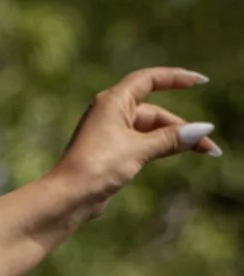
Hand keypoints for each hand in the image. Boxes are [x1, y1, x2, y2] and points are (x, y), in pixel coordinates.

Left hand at [49, 65, 219, 226]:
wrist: (68, 197)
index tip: (200, 82)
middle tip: (207, 145)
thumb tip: (203, 129)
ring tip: (202, 151)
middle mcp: (110, 112)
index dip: (176, 78)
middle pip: (154, 112)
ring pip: (150, 129)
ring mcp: (110, 132)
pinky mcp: (111, 151)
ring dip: (174, 139)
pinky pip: (142, 142)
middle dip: (182, 126)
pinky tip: (178, 153)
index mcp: (113, 101)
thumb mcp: (139, 149)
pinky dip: (160, 146)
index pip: (149, 80)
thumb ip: (171, 138)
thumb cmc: (98, 167)